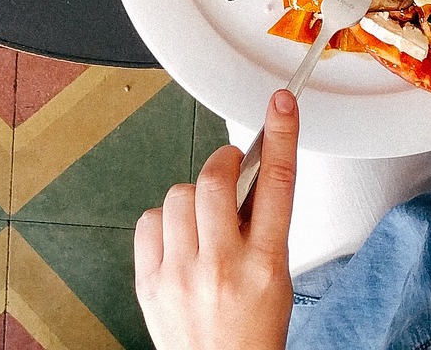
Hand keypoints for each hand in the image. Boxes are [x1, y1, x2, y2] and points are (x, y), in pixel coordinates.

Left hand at [136, 90, 297, 349]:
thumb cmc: (252, 333)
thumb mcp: (277, 280)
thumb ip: (264, 228)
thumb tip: (251, 176)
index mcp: (265, 264)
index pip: (278, 183)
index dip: (280, 135)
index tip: (280, 104)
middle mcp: (222, 266)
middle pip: (215, 178)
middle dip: (223, 163)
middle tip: (229, 168)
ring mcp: (182, 274)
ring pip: (178, 194)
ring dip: (193, 196)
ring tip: (204, 221)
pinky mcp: (150, 281)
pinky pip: (150, 220)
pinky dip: (165, 221)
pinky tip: (179, 240)